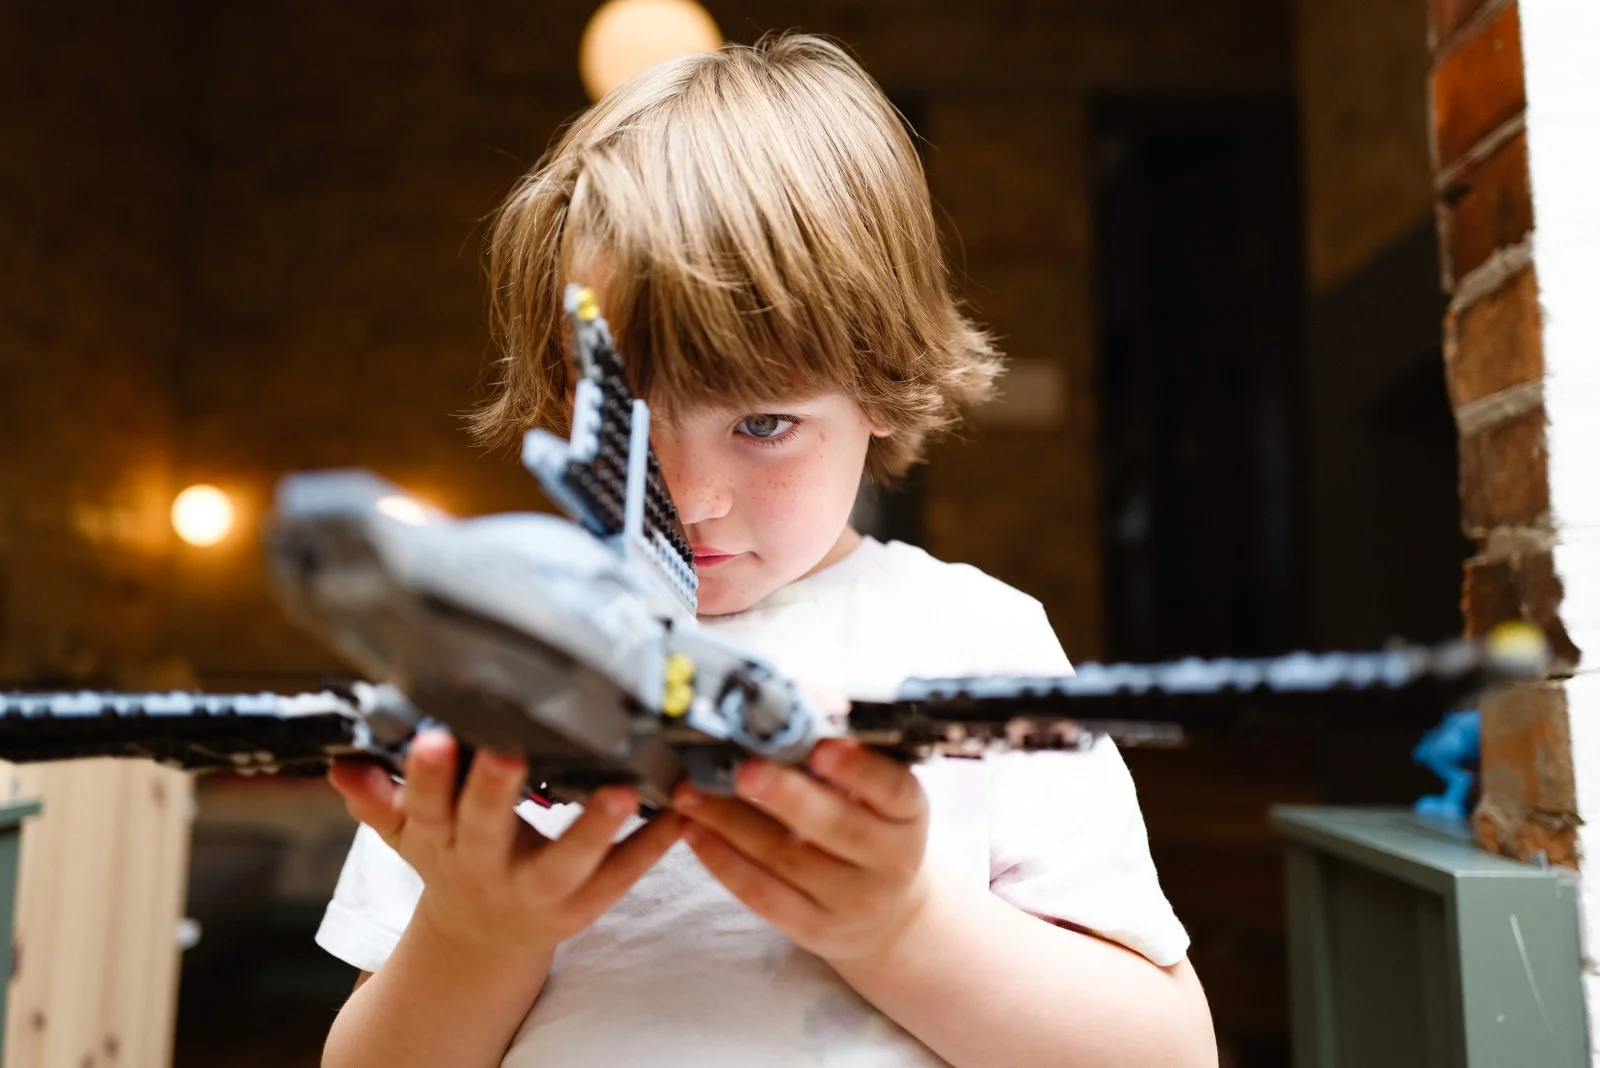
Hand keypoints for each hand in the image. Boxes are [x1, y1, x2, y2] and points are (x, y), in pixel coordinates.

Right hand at [328, 730, 681, 963]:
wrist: (481, 939)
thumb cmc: (451, 861)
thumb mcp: (408, 834)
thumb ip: (378, 799)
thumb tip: (342, 765)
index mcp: (442, 841)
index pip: (426, 805)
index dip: (426, 775)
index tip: (432, 736)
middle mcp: (486, 866)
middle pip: (486, 828)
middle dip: (493, 789)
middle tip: (507, 749)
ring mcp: (537, 891)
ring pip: (563, 863)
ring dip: (592, 828)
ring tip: (622, 790)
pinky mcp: (582, 906)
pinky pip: (619, 877)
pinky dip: (651, 846)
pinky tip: (677, 813)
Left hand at [673, 738, 930, 963]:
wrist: (887, 910)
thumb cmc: (869, 823)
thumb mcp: (874, 787)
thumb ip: (839, 741)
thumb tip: (803, 690)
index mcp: (908, 813)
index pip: (892, 788)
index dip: (857, 767)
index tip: (820, 745)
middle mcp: (890, 860)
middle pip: (836, 827)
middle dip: (785, 796)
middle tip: (742, 769)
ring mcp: (852, 900)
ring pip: (788, 860)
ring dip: (733, 823)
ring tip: (692, 792)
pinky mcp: (814, 929)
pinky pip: (763, 896)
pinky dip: (724, 861)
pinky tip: (694, 832)